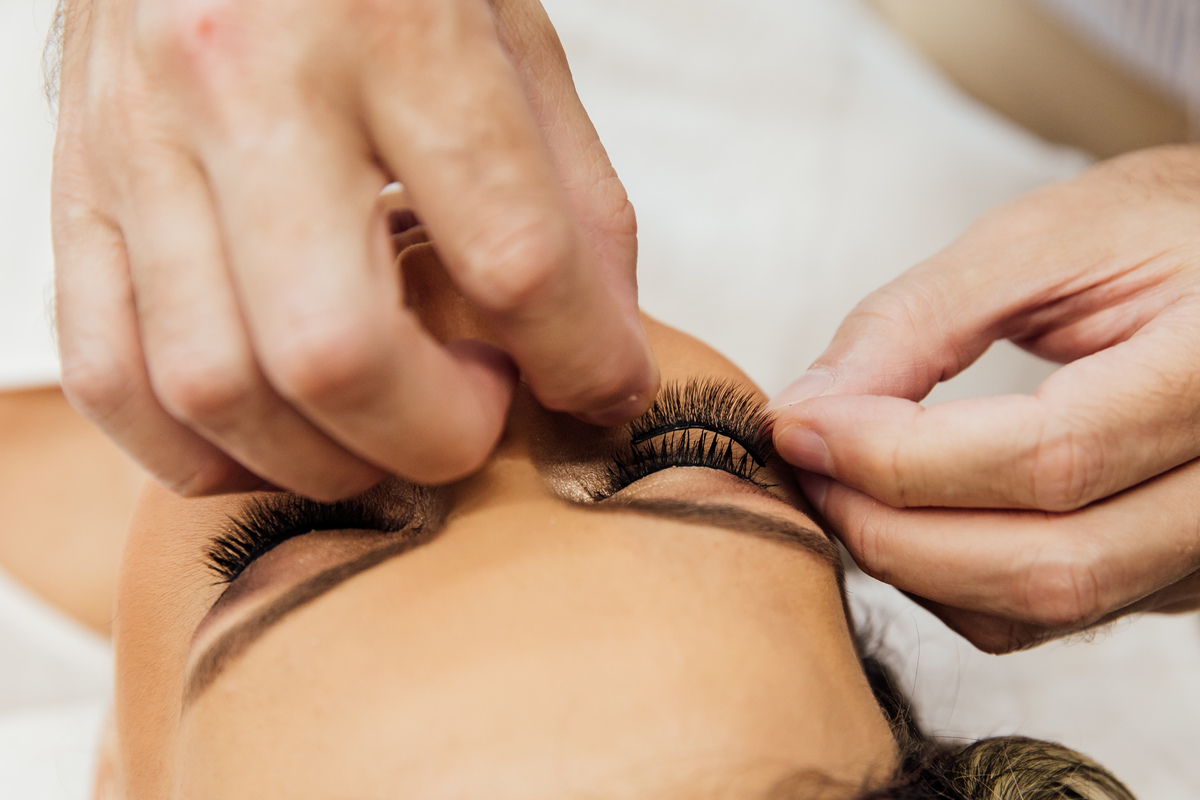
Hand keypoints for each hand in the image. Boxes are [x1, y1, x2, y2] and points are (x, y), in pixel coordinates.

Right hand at [50, 0, 656, 499]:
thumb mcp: (512, 42)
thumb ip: (574, 208)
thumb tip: (605, 368)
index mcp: (389, 27)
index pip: (512, 254)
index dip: (580, 359)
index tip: (599, 389)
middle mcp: (243, 83)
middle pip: (335, 353)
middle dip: (434, 436)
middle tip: (476, 414)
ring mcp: (138, 142)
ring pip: (212, 387)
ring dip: (322, 460)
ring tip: (383, 427)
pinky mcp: (75, 186)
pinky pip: (108, 372)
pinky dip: (192, 448)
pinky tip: (270, 440)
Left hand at [770, 146, 1199, 652]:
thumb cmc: (1158, 232)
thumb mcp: (1041, 243)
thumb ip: (918, 322)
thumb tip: (806, 412)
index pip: (1047, 456)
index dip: (897, 457)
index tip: (797, 425)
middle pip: (1047, 564)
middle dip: (890, 529)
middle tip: (805, 466)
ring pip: (1044, 608)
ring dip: (913, 564)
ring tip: (841, 486)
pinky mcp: (1180, 571)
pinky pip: (1052, 613)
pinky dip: (953, 581)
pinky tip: (904, 515)